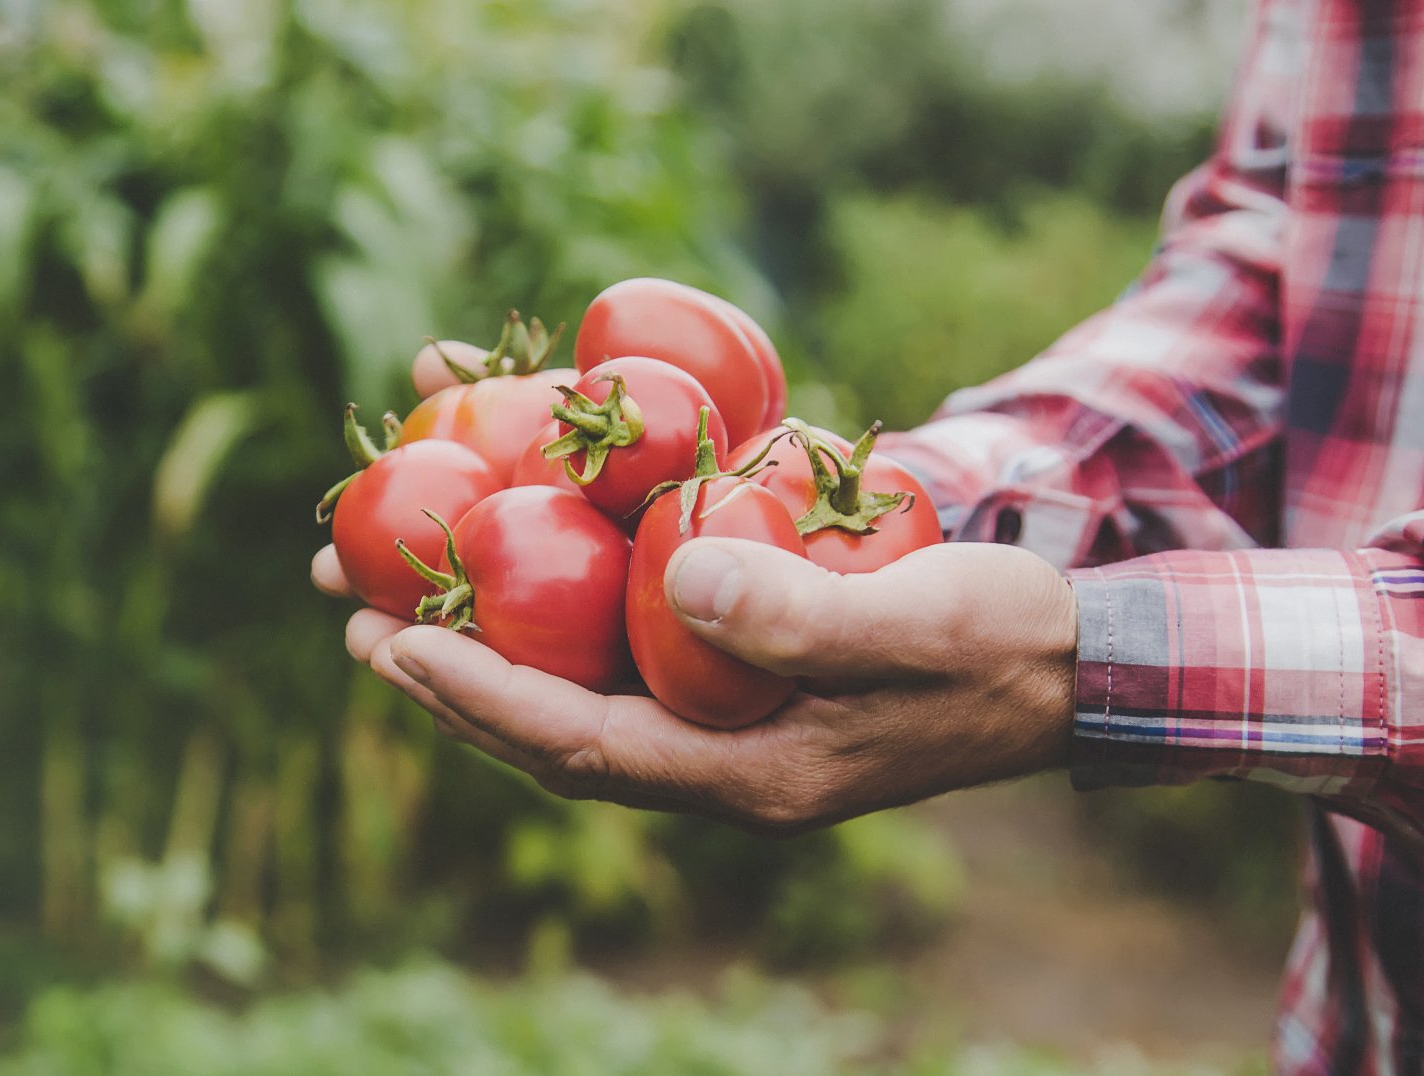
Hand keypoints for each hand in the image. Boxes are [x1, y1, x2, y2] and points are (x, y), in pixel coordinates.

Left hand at [326, 537, 1077, 833]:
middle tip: (355, 622)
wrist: (1068, 665)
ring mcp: (731, 722)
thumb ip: (805, 614)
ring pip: (581, 690)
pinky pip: (631, 649)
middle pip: (554, 726)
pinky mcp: (747, 674)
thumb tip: (685, 578)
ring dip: (490, 646)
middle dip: (451, 681)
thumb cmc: (1001, 648)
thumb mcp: (916, 625)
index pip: (583, 744)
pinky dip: (566, 609)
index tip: (392, 645)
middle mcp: (721, 759)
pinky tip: (530, 559)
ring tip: (396, 599)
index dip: (481, 697)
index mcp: (748, 773)